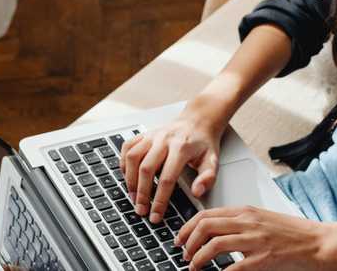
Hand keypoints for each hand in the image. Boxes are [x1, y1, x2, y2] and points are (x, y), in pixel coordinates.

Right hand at [119, 102, 226, 222]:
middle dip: (142, 193)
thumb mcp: (212, 160)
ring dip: (130, 180)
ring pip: (133, 158)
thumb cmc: (203, 143)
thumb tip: (197, 192)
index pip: (167, 179)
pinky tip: (128, 176)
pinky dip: (123, 163)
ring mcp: (152, 136)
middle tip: (141, 210)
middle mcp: (164, 140)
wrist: (198, 120)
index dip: (159, 200)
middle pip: (146, 169)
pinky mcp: (144, 134)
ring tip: (134, 197)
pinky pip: (127, 147)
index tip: (155, 215)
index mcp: (182, 148)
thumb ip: (207, 177)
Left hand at [173, 205, 332, 270]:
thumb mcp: (262, 219)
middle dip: (188, 242)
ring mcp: (255, 240)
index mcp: (246, 211)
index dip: (187, 227)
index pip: (207, 214)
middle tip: (184, 254)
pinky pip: (233, 267)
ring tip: (194, 266)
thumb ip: (240, 222)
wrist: (317, 241)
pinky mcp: (263, 258)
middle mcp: (248, 222)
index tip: (180, 238)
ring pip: (214, 244)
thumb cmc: (292, 233)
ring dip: (198, 258)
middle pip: (205, 226)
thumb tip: (215, 231)